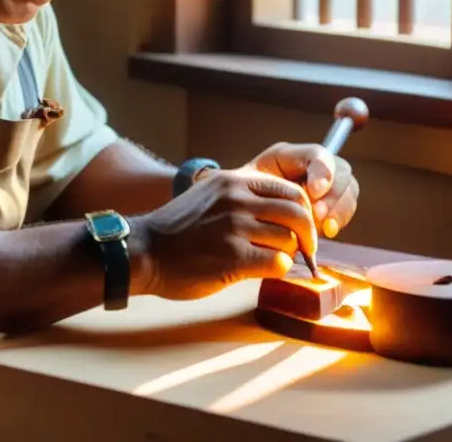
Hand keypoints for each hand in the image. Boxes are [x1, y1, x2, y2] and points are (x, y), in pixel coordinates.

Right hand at [133, 167, 316, 300]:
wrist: (143, 250)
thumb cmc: (176, 230)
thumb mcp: (209, 196)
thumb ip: (242, 198)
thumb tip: (284, 214)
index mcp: (233, 181)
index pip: (290, 190)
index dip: (303, 211)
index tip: (300, 227)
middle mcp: (237, 198)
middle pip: (298, 214)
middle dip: (307, 235)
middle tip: (305, 250)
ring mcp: (235, 227)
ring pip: (290, 240)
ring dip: (286, 254)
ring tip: (269, 259)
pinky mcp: (233, 256)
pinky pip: (277, 263)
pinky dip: (275, 270)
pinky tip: (258, 270)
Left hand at [248, 142, 358, 238]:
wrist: (244, 215)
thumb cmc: (245, 196)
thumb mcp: (250, 183)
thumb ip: (272, 183)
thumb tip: (301, 196)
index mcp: (294, 156)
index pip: (318, 155)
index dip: (322, 171)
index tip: (314, 191)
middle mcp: (316, 166)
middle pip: (341, 172)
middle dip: (333, 195)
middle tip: (319, 216)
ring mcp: (328, 186)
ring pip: (348, 190)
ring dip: (339, 209)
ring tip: (325, 228)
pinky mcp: (331, 206)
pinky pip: (346, 209)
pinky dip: (340, 220)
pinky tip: (328, 231)